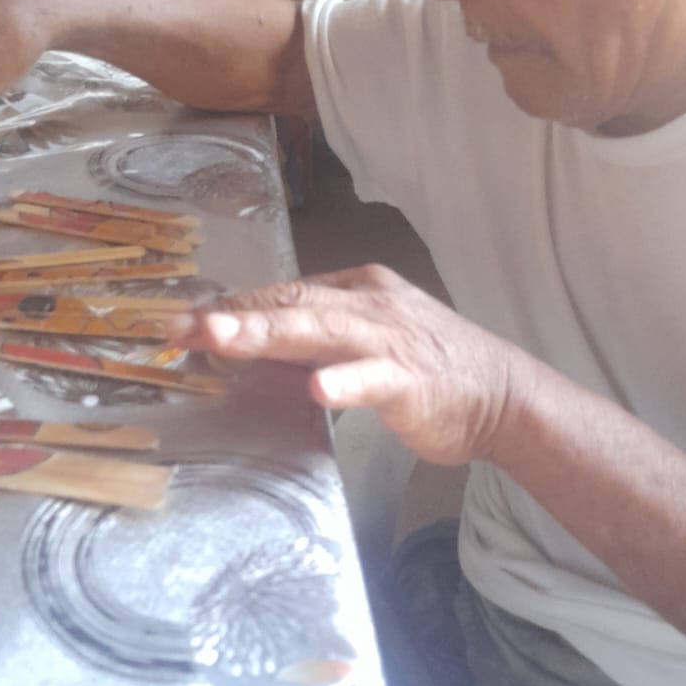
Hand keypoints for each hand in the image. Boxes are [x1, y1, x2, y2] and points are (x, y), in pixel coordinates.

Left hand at [171, 265, 523, 466]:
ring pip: (320, 331)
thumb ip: (312, 345)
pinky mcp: (411, 380)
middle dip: (234, 315)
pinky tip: (317, 389)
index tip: (184, 322)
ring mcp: (390, 340)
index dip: (233, 306)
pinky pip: (372, 379)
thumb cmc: (429, 371)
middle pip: (293, 304)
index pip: (284, 293)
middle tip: (183, 325)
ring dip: (268, 333)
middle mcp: (370, 305)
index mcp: (357, 290)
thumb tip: (249, 352)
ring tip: (222, 338)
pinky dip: (344, 382)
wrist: (502, 394)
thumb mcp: (363, 344)